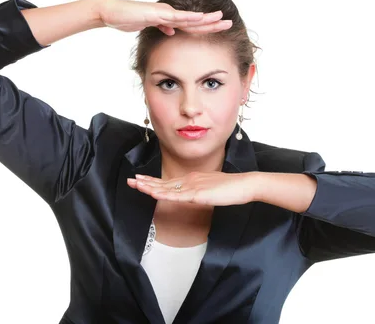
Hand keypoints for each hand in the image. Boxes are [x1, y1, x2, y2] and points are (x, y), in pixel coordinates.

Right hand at [98, 0, 231, 35]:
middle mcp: (169, 13)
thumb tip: (172, 32)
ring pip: (189, 18)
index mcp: (168, 18)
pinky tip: (201, 18)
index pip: (191, 25)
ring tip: (221, 19)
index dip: (206, 27)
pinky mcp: (156, 14)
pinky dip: (189, 18)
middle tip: (229, 24)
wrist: (112, 12)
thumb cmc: (128, 19)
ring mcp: (164, 12)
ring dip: (206, 19)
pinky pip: (175, 17)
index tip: (220, 29)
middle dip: (212, 23)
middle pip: (195, 20)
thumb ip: (161, 27)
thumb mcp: (148, 27)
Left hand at [126, 171, 254, 205]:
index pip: (168, 182)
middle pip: (163, 182)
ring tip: (136, 185)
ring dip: (150, 187)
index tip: (140, 181)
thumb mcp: (211, 189)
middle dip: (145, 182)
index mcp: (192, 179)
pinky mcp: (198, 194)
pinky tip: (154, 194)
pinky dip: (164, 194)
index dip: (153, 182)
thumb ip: (200, 191)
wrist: (244, 185)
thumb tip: (192, 196)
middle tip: (130, 181)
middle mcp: (189, 180)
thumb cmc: (231, 188)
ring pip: (166, 187)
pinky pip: (177, 195)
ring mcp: (193, 186)